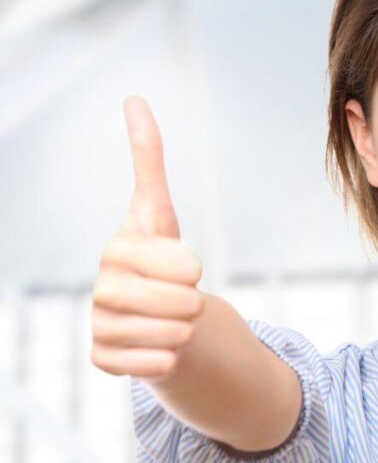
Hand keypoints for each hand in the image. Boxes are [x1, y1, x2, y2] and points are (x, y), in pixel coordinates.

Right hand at [90, 97, 204, 378]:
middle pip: (181, 303)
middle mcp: (100, 286)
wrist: (154, 313)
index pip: (185, 266)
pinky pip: (157, 365)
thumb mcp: (160, 212)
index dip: (194, 269)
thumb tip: (133, 98)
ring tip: (170, 321)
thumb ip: (148, 160)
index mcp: (117, 249)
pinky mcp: (102, 360)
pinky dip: (169, 359)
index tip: (184, 267)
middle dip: (193, 303)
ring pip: (174, 335)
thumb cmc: (160, 260)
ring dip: (184, 331)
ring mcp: (99, 324)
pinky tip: (158, 347)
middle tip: (179, 298)